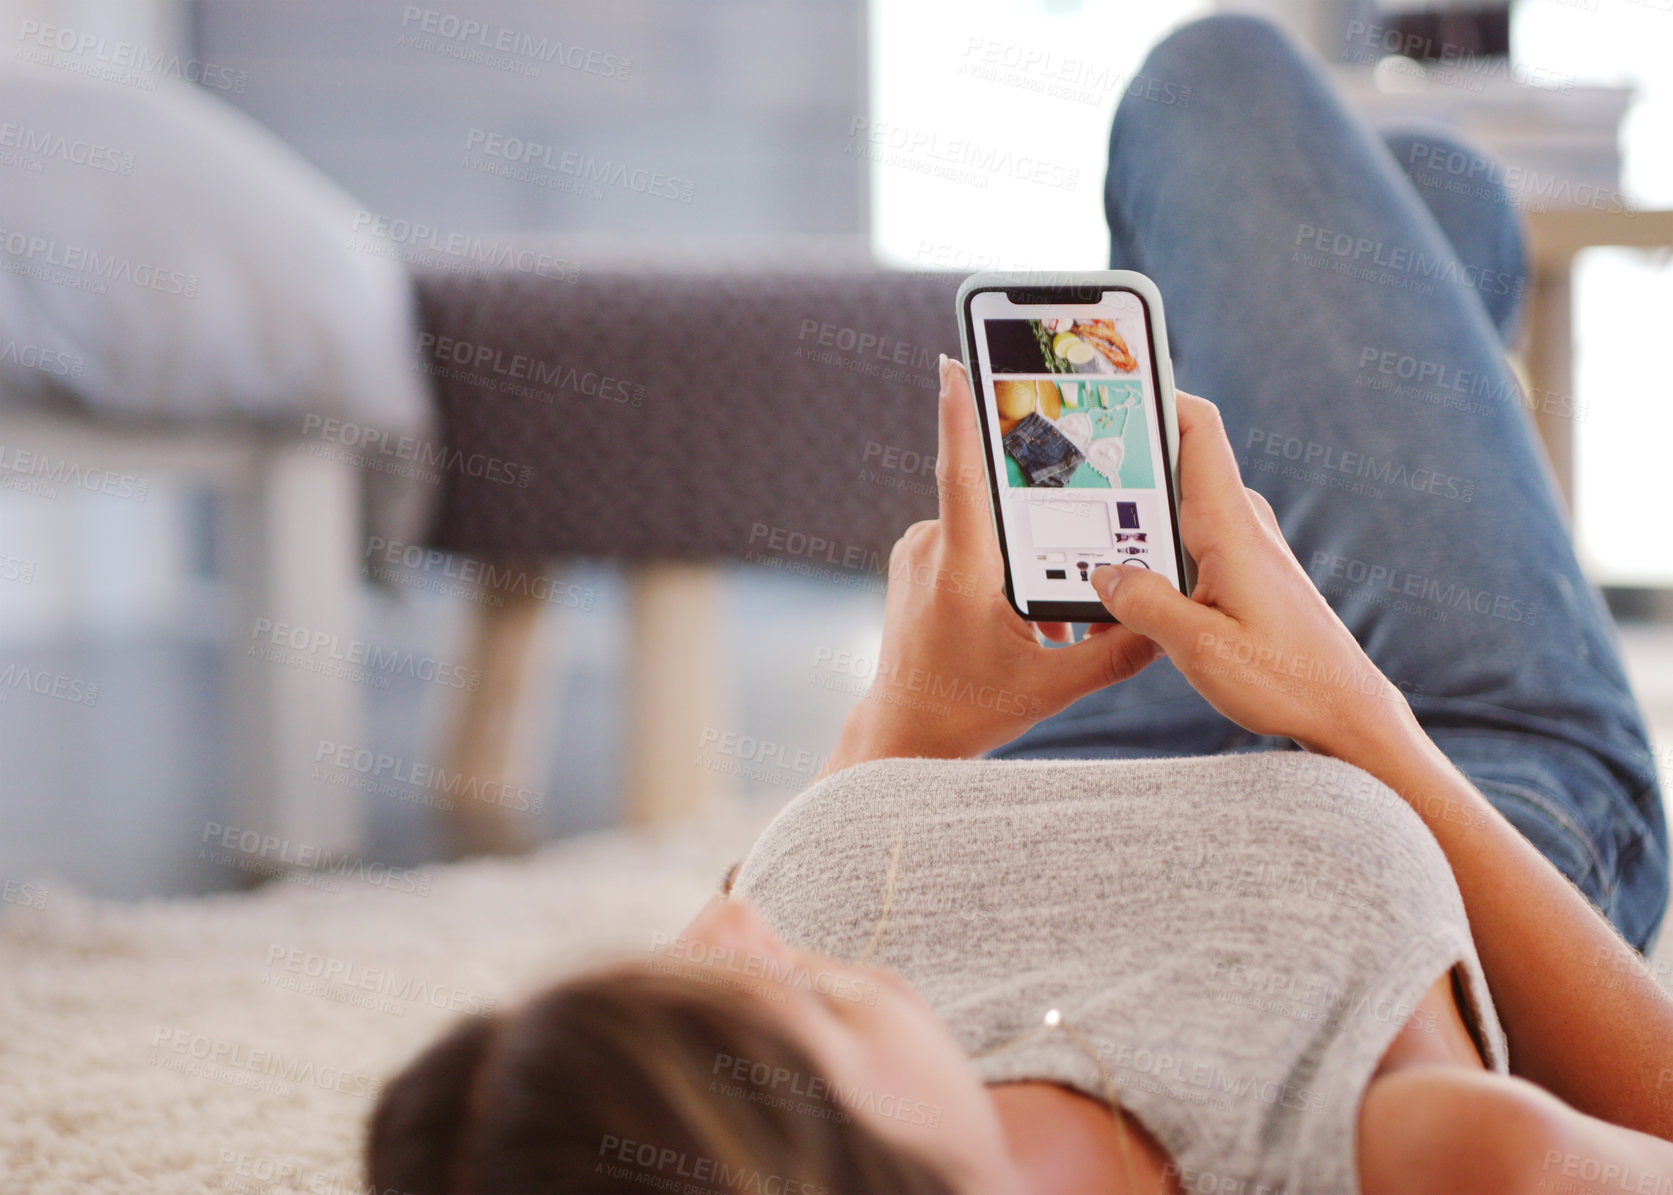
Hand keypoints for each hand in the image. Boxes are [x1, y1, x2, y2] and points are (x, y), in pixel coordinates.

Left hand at [822, 356, 1162, 771]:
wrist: (901, 737)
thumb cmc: (968, 711)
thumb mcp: (1052, 689)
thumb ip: (1116, 653)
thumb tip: (1165, 622)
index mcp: (961, 568)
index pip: (963, 475)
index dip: (962, 415)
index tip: (955, 363)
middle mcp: (931, 548)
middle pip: (1000, 502)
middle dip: (1045, 524)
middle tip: (1071, 562)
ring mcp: (918, 551)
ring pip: (989, 527)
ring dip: (1026, 558)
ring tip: (1038, 627)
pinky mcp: (916, 560)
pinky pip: (971, 544)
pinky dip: (1004, 569)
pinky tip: (1019, 623)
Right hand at [1087, 391, 1413, 758]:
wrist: (1347, 713)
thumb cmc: (1287, 680)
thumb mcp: (1198, 649)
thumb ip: (1143, 605)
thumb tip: (1103, 576)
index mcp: (1231, 526)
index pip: (1197, 428)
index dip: (1156, 396)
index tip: (1110, 388)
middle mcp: (1242, 524)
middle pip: (1174, 465)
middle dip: (1120, 468)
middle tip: (1068, 478)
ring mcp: (1246, 546)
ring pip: (1176, 509)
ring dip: (1133, 523)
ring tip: (1087, 546)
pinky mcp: (1246, 572)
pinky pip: (1188, 542)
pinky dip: (1154, 551)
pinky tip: (1127, 587)